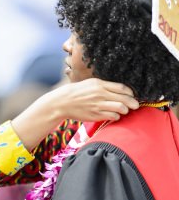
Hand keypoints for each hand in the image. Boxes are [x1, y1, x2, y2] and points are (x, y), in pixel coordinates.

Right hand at [11, 78, 138, 150]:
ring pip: (121, 108)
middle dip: (133, 103)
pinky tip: (114, 114)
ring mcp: (98, 105)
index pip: (122, 88)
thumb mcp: (90, 84)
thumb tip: (120, 90)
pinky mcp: (96, 114)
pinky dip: (116, 116)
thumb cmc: (77, 92)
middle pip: (124, 98)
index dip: (131, 93)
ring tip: (124, 110)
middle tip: (135, 105)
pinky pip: (112, 116)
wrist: (63, 102)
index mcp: (100, 84)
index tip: (132, 95)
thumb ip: (105, 86)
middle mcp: (100, 94)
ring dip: (125, 110)